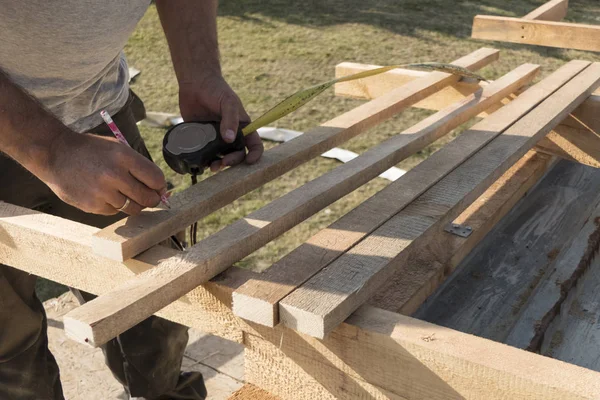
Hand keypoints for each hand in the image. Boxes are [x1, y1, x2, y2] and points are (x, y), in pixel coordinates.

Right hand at [41, 131, 166, 215]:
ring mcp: (102, 192)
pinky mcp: (92, 206)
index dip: (160, 186)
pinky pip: (114, 212)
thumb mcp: (117, 147)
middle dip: (152, 199)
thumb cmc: (91, 150)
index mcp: (123, 156)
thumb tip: (160, 188)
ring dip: (133, 203)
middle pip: (148, 198)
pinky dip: (114, 206)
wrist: (54, 154)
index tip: (158, 188)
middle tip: (149, 197)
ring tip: (124, 193)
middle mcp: (114, 175)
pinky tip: (104, 194)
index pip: (156, 179)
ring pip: (133, 208)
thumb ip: (138, 166)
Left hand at [179, 75, 263, 171]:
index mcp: (242, 127)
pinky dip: (204, 160)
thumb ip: (230, 120)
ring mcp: (216, 138)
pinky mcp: (202, 138)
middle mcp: (231, 135)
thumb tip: (229, 140)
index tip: (249, 161)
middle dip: (233, 161)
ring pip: (221, 157)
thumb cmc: (217, 90)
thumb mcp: (228, 102)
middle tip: (224, 161)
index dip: (254, 154)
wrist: (195, 83)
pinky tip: (201, 163)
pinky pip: (205, 153)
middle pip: (237, 154)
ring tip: (212, 167)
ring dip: (219, 164)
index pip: (254, 144)